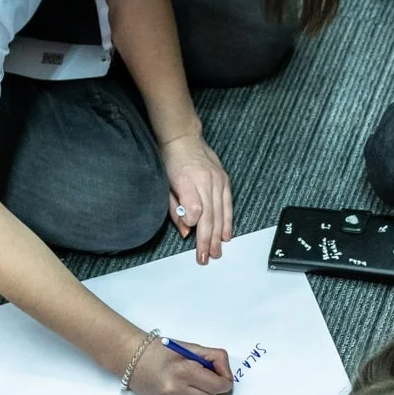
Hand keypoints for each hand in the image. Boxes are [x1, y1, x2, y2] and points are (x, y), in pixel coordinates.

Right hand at [128, 336, 231, 394]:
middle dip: (213, 385)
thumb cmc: (159, 350)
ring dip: (200, 390)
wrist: (130, 358)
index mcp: (185, 371)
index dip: (225, 379)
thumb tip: (226, 373)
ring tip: (186, 376)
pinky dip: (188, 394)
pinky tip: (176, 383)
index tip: (222, 374)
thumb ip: (213, 358)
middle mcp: (177, 389)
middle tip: (204, 372)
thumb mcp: (189, 347)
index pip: (220, 385)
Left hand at [160, 131, 232, 264]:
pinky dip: (228, 222)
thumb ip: (176, 209)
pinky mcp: (224, 181)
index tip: (192, 237)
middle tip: (206, 257)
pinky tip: (227, 235)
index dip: (195, 223)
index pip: (195, 207)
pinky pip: (228, 205)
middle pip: (209, 215)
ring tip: (217, 252)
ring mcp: (218, 180)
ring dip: (219, 235)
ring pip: (220, 213)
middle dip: (208, 239)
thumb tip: (186, 231)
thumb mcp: (165, 184)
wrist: (183, 138)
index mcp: (187, 180)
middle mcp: (206, 180)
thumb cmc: (170, 161)